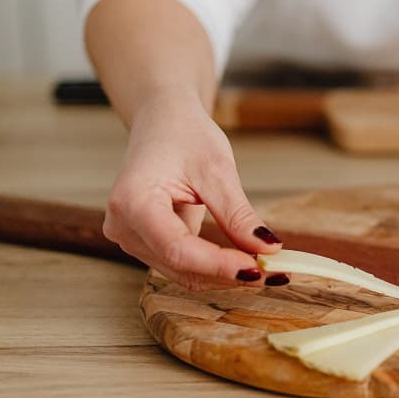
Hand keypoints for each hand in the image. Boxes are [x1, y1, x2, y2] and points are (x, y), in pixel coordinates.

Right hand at [101, 93, 283, 290]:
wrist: (163, 123)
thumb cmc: (183, 135)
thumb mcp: (217, 170)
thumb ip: (238, 214)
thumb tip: (267, 248)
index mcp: (133, 201)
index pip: (177, 248)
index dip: (218, 265)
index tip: (258, 269)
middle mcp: (123, 226)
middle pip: (180, 265)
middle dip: (228, 273)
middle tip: (275, 271)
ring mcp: (130, 237)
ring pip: (182, 272)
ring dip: (224, 274)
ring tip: (267, 267)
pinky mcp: (145, 242)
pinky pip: (182, 264)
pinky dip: (214, 266)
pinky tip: (245, 260)